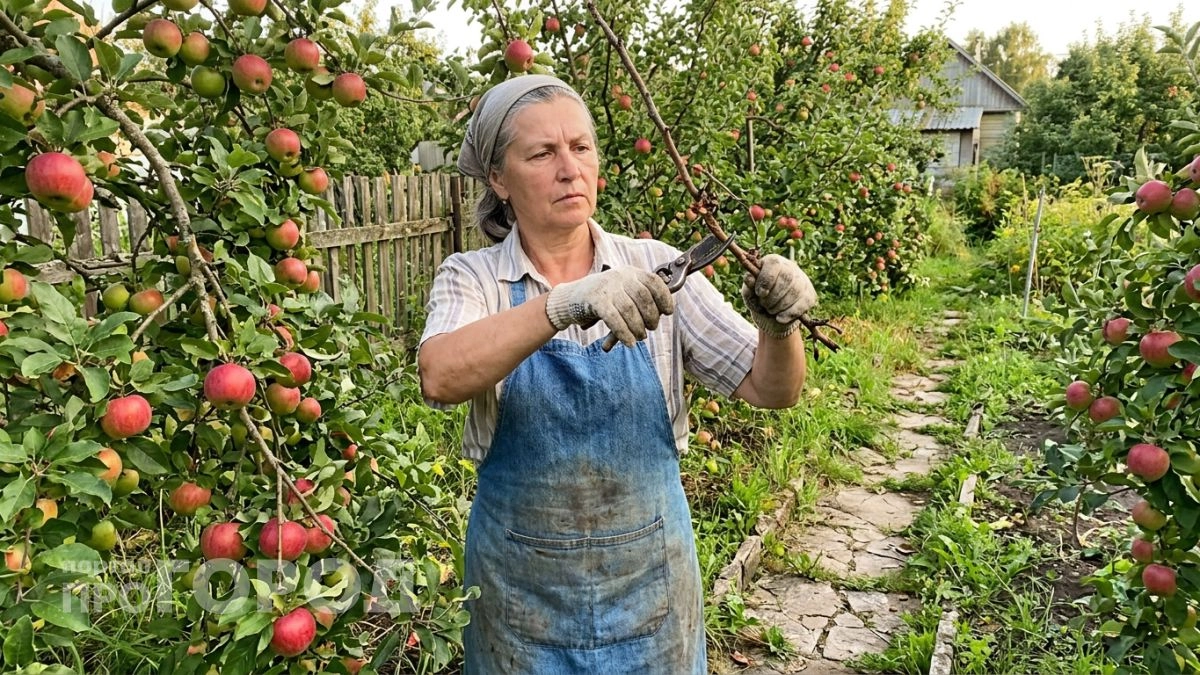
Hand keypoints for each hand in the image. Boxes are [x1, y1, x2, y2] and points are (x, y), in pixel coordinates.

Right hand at [545, 266, 674, 345]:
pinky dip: (624, 333)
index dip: (664, 297)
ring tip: (639, 336)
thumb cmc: (602, 300)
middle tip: (650, 328)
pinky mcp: (595, 300)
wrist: (570, 299)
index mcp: (629, 272)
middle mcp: (619, 276)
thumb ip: (639, 299)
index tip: (668, 312)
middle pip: (643, 297)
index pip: (653, 281)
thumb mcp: (622, 293)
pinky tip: (629, 342)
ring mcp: (607, 287)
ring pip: (630, 310)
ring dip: (638, 328)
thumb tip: (661, 314)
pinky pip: (614, 319)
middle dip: (651, 316)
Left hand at [741, 254, 817, 337]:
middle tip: (765, 305)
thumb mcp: (750, 292)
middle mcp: (790, 267)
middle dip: (772, 297)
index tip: (760, 293)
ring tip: (770, 310)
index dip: (766, 279)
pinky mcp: (810, 295)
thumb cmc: (759, 298)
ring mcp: (803, 281)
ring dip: (779, 306)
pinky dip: (789, 313)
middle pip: (786, 279)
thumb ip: (748, 285)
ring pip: (796, 292)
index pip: (774, 264)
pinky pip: (803, 304)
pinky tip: (779, 318)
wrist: (772, 314)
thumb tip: (749, 278)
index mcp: (773, 262)